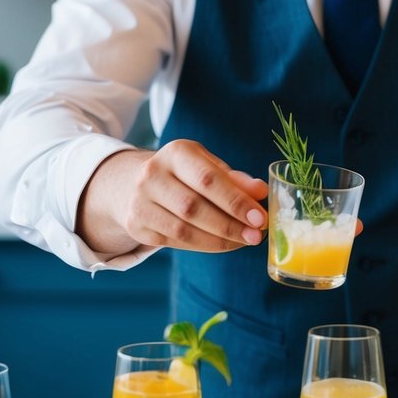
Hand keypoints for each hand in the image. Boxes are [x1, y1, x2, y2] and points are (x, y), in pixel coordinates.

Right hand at [78, 139, 268, 255]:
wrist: (138, 183)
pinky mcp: (136, 225)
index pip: (208, 179)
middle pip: (194, 207)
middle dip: (229, 224)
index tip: (259, 217)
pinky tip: (224, 244)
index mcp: (175, 152)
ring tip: (244, 241)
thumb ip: (235, 179)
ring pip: (183, 229)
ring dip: (219, 240)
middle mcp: (152, 174)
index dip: (235, 201)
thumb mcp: (209, 166)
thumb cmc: (185, 173)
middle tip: (256, 235)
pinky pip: (175, 241)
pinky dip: (204, 246)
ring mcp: (140, 201)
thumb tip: (261, 192)